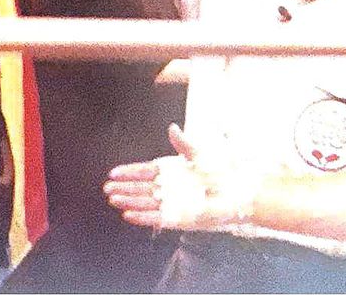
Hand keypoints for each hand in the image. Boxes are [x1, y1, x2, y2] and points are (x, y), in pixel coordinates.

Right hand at [104, 124, 255, 229]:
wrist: (238, 192)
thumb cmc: (221, 172)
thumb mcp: (200, 154)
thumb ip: (183, 144)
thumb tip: (172, 128)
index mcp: (171, 170)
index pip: (145, 171)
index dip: (129, 172)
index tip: (114, 173)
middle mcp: (169, 187)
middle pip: (141, 188)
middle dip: (124, 189)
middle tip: (107, 189)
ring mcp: (172, 203)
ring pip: (145, 202)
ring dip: (129, 202)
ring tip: (113, 200)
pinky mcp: (178, 217)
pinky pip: (157, 218)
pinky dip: (143, 218)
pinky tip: (128, 215)